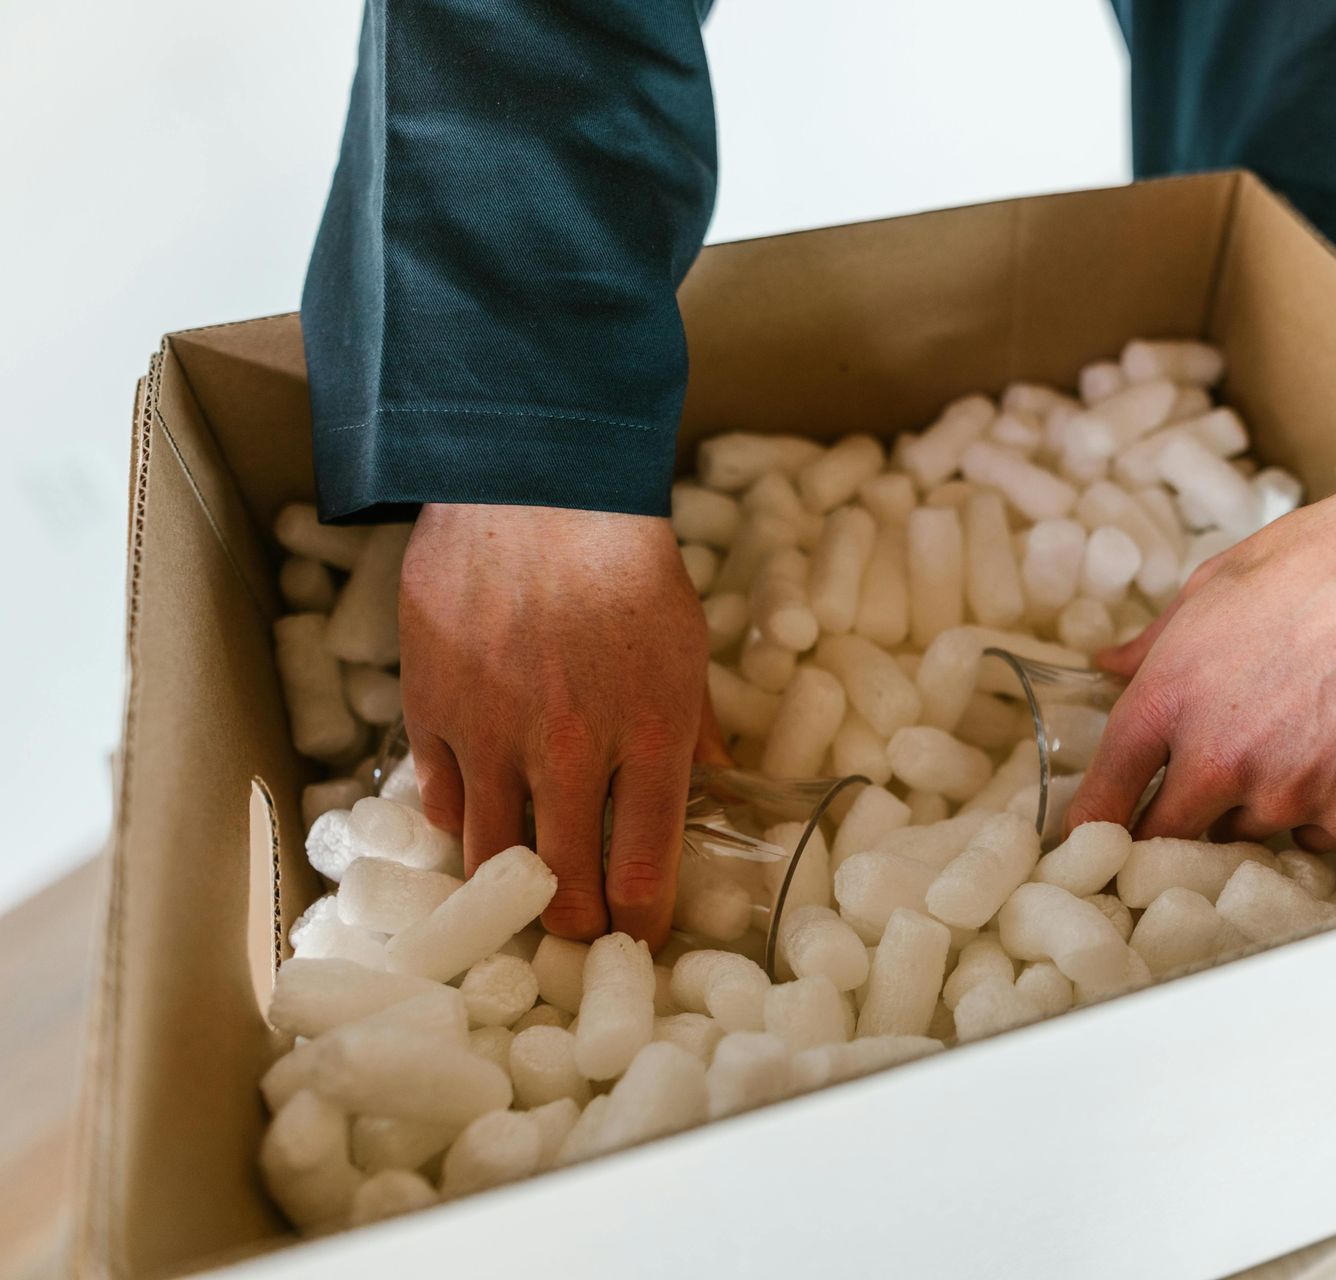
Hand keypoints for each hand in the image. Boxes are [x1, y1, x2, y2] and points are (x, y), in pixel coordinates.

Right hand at [399, 503, 707, 943]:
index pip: (646, 870)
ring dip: (510, 888)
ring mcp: (491, 733)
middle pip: (563, 886)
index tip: (640, 937)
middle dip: (576, 927)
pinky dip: (459, 818)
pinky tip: (479, 816)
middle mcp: (568, 749)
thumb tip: (722, 794)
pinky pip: (439, 799)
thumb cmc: (625, 563)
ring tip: (525, 893)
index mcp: (648, 735)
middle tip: (580, 933)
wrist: (534, 487)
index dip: (642, 923)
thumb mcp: (687, 650)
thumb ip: (697, 732)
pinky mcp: (431, 709)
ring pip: (489, 857)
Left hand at [1067, 487, 1335, 850]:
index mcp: (1169, 698)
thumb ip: (1155, 640)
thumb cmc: (1327, 561)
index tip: (1090, 837)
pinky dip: (1321, 808)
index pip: (1103, 794)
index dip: (1090, 824)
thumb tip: (1110, 665)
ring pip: (1245, 832)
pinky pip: (1316, 834)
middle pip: (1165, 836)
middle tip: (1197, 792)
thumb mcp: (1218, 581)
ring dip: (1253, 805)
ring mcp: (1287, 795)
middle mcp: (1218, 760)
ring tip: (1294, 738)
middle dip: (1171, 821)